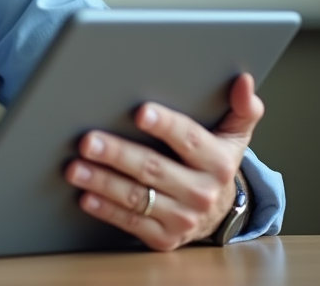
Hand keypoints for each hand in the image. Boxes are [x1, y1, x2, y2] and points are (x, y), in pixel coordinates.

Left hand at [64, 73, 263, 250]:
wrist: (218, 211)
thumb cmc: (214, 162)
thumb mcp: (234, 135)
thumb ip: (242, 108)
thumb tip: (244, 82)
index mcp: (218, 162)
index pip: (189, 140)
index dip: (165, 125)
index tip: (140, 112)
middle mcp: (202, 193)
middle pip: (154, 169)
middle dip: (118, 153)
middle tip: (88, 141)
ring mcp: (182, 218)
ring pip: (138, 198)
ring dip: (103, 182)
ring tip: (75, 168)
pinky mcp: (164, 237)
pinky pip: (131, 223)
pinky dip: (107, 210)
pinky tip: (87, 197)